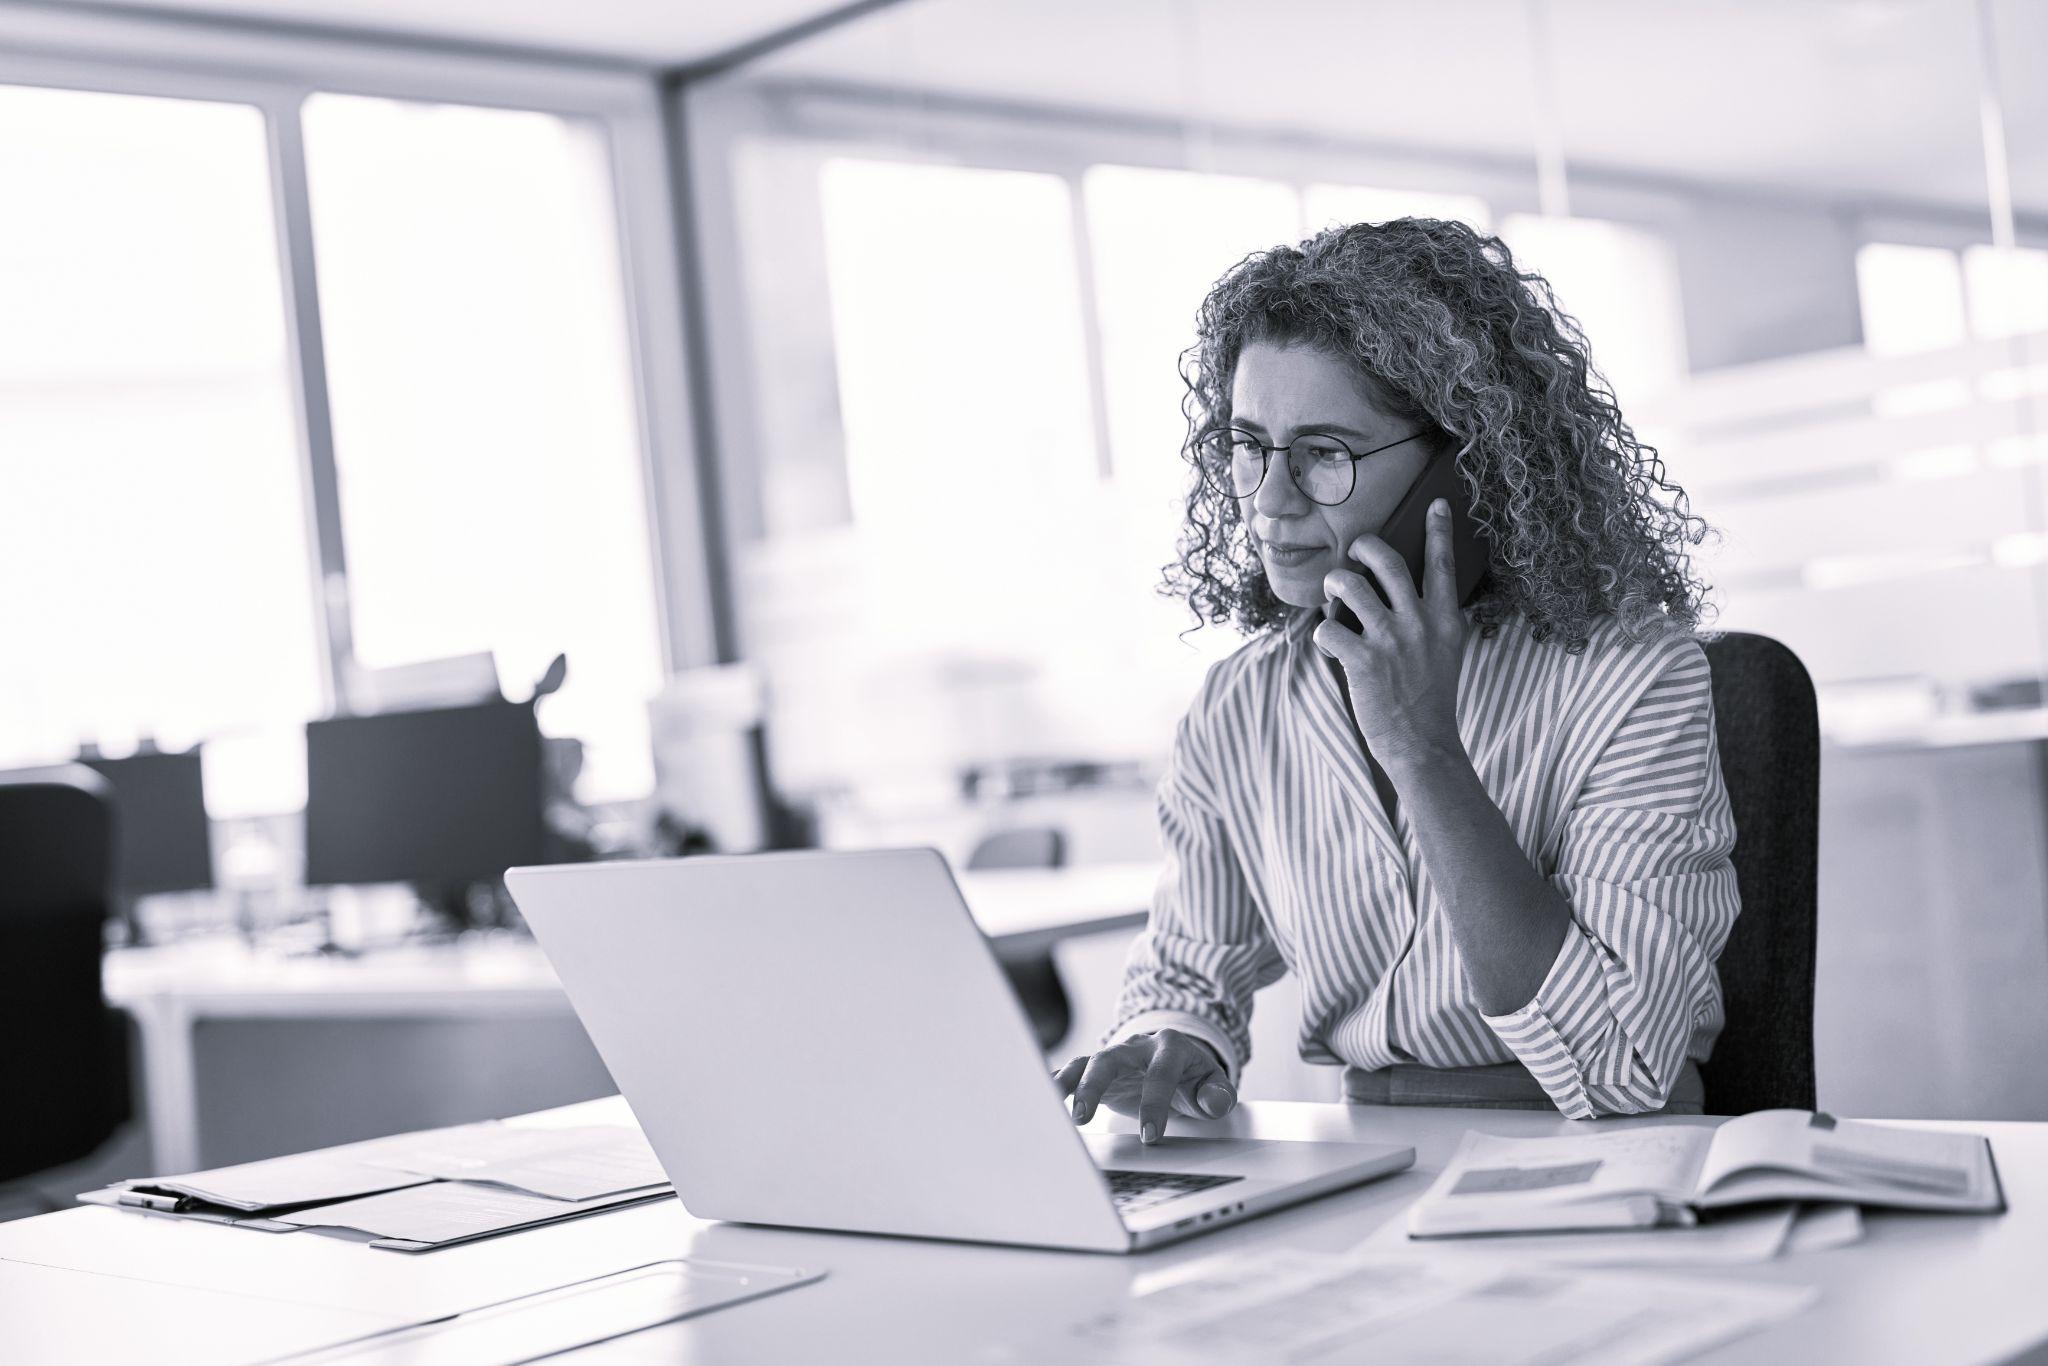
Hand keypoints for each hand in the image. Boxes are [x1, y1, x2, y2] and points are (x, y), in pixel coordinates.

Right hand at [1051, 1029, 1236, 1143]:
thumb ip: (1217, 1095)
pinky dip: (1057, 1085)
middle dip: (1094, 1086)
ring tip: (1053, 1109)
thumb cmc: (1194, 1079)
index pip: (1161, 1073)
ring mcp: (1113, 1057)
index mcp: (1170, 1047)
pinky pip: (1072, 1073)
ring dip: (1069, 1085)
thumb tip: (1213, 1102)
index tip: (1150, 1137)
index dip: (1154, 1104)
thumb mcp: (1213, 1086)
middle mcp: (1136, 1047)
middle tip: (1083, 1117)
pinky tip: (1042, 1101)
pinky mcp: (1095, 1070)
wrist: (1176, 1065)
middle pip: (1110, 1059)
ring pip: (1086, 1064)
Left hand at [1314, 497, 1466, 771]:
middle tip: (1353, 550)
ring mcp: (1391, 640)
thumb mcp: (1446, 653)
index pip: (1442, 565)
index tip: (1437, 504)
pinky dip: (1322, 634)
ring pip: (1349, 586)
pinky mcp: (1364, 661)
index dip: (1438, 531)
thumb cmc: (1430, 699)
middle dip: (1364, 547)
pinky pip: (1328, 630)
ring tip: (1333, 593)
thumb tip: (1405, 591)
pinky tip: (1329, 645)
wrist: (1424, 745)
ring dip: (1334, 585)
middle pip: (1386, 561)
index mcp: (1446, 619)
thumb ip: (1431, 620)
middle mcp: (1420, 622)